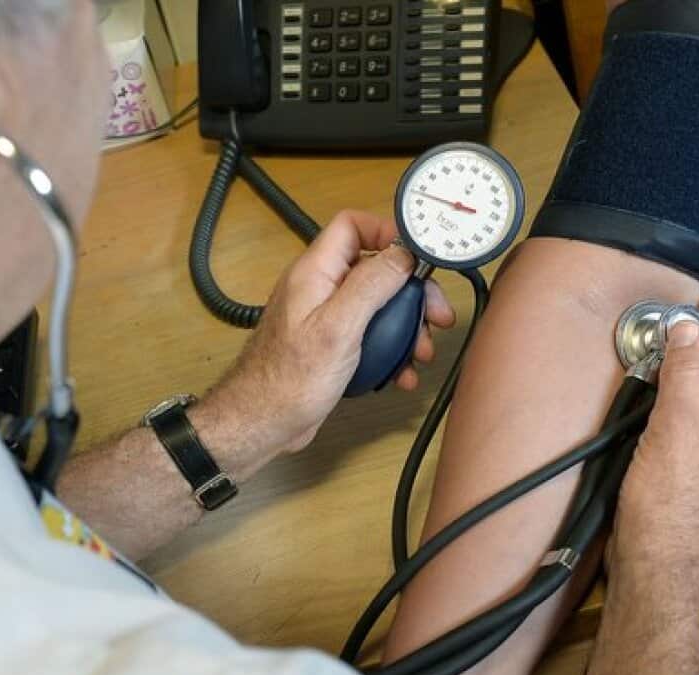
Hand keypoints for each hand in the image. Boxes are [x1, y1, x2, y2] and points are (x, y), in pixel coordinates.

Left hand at [208, 210, 454, 453]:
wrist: (262, 423)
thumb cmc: (288, 380)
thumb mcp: (338, 328)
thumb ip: (370, 285)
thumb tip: (402, 254)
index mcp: (315, 273)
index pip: (352, 226)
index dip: (388, 232)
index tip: (420, 256)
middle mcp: (320, 289)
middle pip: (375, 269)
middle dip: (410, 291)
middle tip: (436, 315)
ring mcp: (325, 318)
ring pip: (377, 306)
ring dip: (406, 327)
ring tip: (422, 351)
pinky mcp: (331, 345)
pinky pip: (369, 336)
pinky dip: (390, 351)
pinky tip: (401, 372)